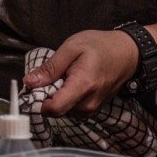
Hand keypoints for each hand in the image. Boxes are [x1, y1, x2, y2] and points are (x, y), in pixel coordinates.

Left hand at [21, 29, 138, 115]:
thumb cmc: (100, 46)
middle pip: (56, 110)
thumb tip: (29, 82)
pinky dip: (66, 96)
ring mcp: (92, 108)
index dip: (38, 101)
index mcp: (82, 86)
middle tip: (52, 74)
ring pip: (63, 109)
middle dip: (47, 95)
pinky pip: (71, 108)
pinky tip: (72, 81)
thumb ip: (50, 68)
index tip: (33, 87)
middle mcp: (88, 104)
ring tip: (65, 75)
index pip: (54, 109)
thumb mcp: (71, 48)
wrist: (127, 53)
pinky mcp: (93, 109)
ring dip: (57, 95)